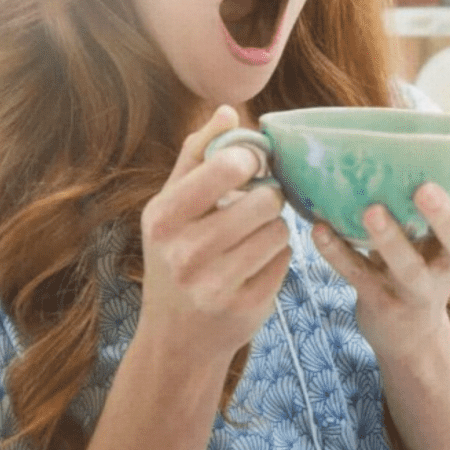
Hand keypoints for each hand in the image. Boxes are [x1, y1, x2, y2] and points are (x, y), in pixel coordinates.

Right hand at [137, 105, 292, 361]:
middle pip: (265, 200)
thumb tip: (228, 110)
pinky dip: (277, 258)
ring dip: (273, 229)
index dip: (252, 160)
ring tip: (251, 238)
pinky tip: (254, 267)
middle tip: (256, 206)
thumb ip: (197, 155)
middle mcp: (185, 253)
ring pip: (280, 230)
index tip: (252, 165)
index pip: (227, 166)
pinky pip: (286, 261)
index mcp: (163, 219)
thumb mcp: (169, 207)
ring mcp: (216, 285)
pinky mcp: (247, 308)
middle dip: (267, 198)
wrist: (176, 339)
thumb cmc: (174, 256)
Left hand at [313, 164, 449, 366]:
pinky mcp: (381, 304)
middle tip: (425, 190)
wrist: (406, 336)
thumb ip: (427, 191)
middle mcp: (448, 267)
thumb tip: (403, 117)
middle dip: (446, 218)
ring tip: (371, 209)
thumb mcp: (434, 234)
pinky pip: (359, 278)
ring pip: (410, 268)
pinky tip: (318, 229)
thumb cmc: (419, 260)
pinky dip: (338, 254)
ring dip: (391, 239)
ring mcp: (416, 289)